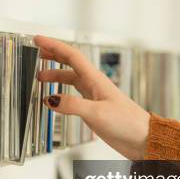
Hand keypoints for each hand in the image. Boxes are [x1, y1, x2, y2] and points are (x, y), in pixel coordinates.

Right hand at [35, 35, 149, 159]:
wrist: (142, 139)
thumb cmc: (127, 123)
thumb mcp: (97, 113)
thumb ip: (72, 105)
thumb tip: (50, 100)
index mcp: (95, 80)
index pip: (71, 56)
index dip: (54, 46)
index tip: (38, 40)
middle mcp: (94, 85)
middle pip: (70, 64)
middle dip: (53, 56)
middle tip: (36, 52)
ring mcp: (93, 96)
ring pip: (70, 79)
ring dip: (55, 75)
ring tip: (39, 77)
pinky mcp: (93, 109)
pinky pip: (72, 95)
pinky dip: (60, 94)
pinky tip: (54, 100)